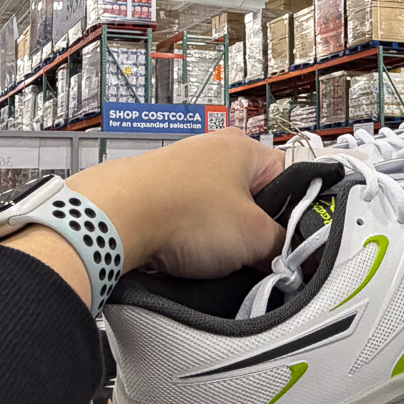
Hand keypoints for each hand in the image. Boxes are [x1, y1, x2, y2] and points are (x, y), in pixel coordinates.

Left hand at [2, 129, 285, 302]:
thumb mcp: (253, 237)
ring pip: (214, 208)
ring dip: (216, 235)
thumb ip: (281, 244)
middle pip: (249, 196)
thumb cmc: (183, 212)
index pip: (287, 178)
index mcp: (243, 147)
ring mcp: (178, 167)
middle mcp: (210, 148)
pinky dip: (185, 235)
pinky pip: (183, 216)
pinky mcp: (152, 189)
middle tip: (249, 254)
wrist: (113, 218)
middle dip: (250, 228)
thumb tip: (286, 254)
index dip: (290, 214)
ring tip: (210, 256)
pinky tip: (181, 252)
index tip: (284, 242)